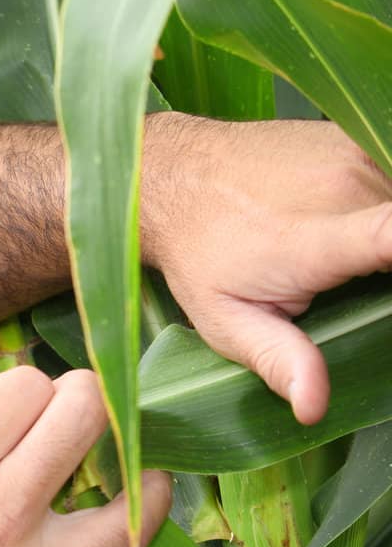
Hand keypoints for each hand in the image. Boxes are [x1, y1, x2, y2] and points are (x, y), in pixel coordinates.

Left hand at [142, 113, 391, 425]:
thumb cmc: (199, 257)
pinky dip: (382, 208)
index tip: (388, 281)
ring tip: (336, 262)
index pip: (391, 234)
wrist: (175, 177)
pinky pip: (390, 177)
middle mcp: (343, 187)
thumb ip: (279, 361)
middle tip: (351, 289)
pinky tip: (346, 227)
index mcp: (315, 241)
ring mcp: (355, 154)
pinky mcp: (359, 137)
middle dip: (387, 274)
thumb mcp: (227, 322)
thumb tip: (314, 408)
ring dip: (384, 238)